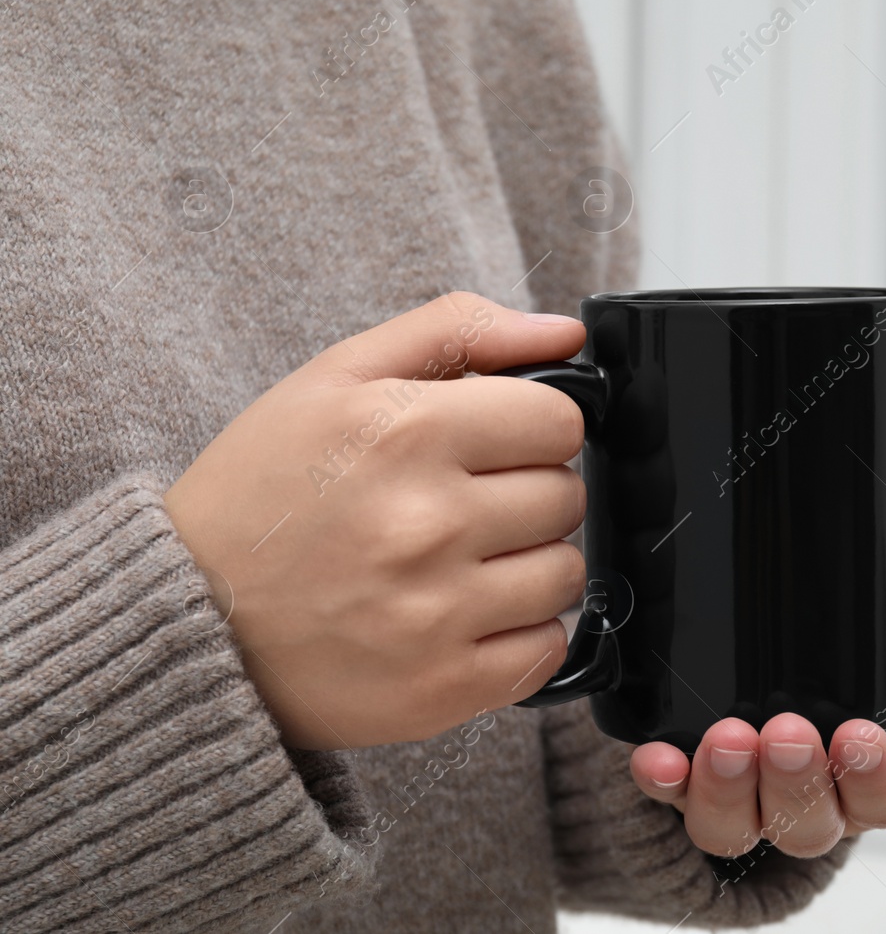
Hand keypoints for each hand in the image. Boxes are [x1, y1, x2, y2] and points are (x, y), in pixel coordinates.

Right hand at [164, 292, 590, 749]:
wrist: (185, 619)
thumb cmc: (264, 488)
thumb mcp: (338, 376)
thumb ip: (457, 330)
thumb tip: (563, 333)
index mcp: (406, 432)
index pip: (560, 424)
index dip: (533, 430)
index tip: (495, 445)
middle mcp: (426, 524)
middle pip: (566, 497)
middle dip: (527, 494)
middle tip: (462, 506)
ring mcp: (436, 614)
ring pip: (565, 575)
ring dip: (528, 566)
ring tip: (459, 563)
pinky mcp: (442, 689)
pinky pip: (547, 651)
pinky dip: (520, 635)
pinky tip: (463, 617)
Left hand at [628, 642, 885, 858]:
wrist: (776, 629)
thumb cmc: (860, 657)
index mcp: (877, 778)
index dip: (872, 779)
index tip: (858, 736)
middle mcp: (813, 802)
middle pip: (809, 825)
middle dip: (797, 782)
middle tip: (787, 732)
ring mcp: (747, 799)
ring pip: (737, 829)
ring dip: (728, 790)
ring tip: (726, 740)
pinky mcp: (689, 783)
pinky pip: (671, 799)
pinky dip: (664, 781)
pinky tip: (657, 758)